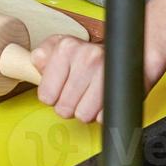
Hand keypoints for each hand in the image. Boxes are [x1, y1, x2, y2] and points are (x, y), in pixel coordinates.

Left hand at [29, 35, 165, 123]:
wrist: (130, 52)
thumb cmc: (90, 54)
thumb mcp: (60, 47)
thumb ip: (42, 56)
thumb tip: (36, 63)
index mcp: (67, 47)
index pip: (46, 95)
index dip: (51, 96)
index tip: (59, 88)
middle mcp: (87, 57)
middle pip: (64, 109)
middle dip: (69, 105)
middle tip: (76, 92)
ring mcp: (106, 73)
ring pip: (83, 116)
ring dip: (85, 110)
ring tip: (89, 94)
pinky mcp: (121, 90)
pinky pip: (102, 118)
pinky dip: (101, 113)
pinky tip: (102, 99)